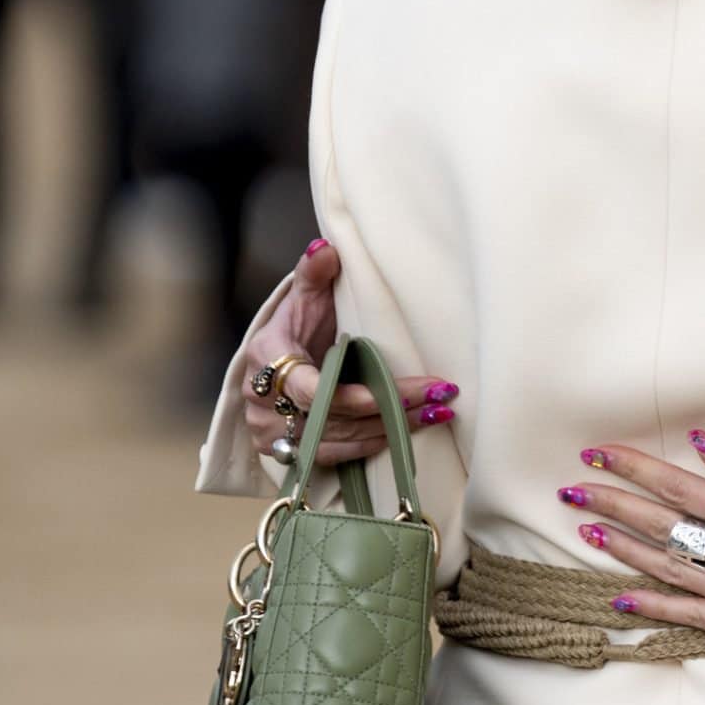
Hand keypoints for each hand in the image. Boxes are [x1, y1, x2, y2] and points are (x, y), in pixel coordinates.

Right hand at [239, 239, 458, 472]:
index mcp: (269, 360)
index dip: (349, 396)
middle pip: (334, 417)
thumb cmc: (294, 327)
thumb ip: (313, 274)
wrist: (271, 363)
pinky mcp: (289, 454)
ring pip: (340, 440)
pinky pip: (338, 456)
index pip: (308, 388)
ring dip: (392, 428)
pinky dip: (375, 443)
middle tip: (437, 394)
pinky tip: (410, 430)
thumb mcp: (301, 297)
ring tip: (438, 411)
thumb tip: (325, 248)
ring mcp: (275, 433)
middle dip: (390, 407)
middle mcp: (266, 404)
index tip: (392, 392)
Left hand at [557, 431, 704, 647]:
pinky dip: (651, 607)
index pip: (680, 485)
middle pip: (663, 524)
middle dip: (612, 503)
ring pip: (667, 567)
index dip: (634, 469)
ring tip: (585, 528)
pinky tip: (619, 599)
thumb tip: (701, 442)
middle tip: (571, 488)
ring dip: (622, 547)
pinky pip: (690, 614)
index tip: (598, 453)